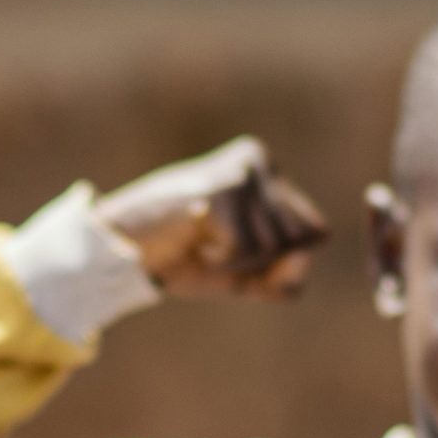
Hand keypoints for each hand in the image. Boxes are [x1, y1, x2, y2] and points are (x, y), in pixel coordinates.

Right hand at [95, 136, 325, 300]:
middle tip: (216, 246)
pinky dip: (220, 260)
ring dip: (236, 262)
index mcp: (268, 173)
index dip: (281, 261)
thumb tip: (304, 257)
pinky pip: (247, 251)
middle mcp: (260, 161)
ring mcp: (243, 171)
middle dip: (261, 261)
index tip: (236, 251)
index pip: (316, 234)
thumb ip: (283, 277)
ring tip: (202, 241)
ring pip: (275, 246)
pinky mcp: (225, 188)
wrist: (121, 249)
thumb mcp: (243, 277)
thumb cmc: (181, 258)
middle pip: (300, 241)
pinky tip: (195, 240)